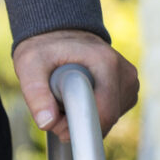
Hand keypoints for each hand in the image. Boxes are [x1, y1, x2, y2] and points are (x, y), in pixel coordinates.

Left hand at [11, 28, 138, 139]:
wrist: (59, 33)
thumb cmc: (44, 47)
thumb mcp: (29, 63)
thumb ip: (35, 92)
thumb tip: (47, 123)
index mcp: (106, 62)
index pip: (103, 112)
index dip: (78, 126)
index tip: (57, 126)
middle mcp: (125, 73)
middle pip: (107, 118)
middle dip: (78, 122)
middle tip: (53, 110)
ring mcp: (129, 82)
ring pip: (109, 118)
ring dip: (85, 117)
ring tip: (65, 96)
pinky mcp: (128, 91)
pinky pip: (112, 114)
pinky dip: (93, 112)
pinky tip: (79, 95)